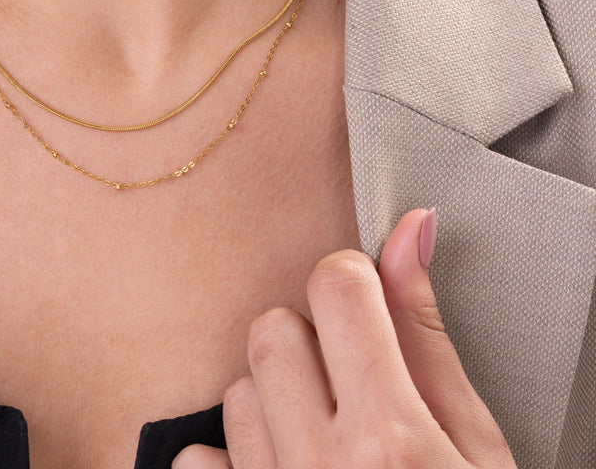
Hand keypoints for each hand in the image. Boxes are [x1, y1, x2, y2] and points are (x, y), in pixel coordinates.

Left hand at [174, 209, 515, 468]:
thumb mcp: (477, 452)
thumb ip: (429, 338)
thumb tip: (409, 229)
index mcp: (393, 439)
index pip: (335, 286)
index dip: (351, 283)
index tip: (361, 302)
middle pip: (272, 330)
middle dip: (310, 344)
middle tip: (349, 391)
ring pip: (235, 391)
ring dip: (273, 406)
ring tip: (322, 448)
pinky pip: (197, 462)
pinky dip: (230, 464)